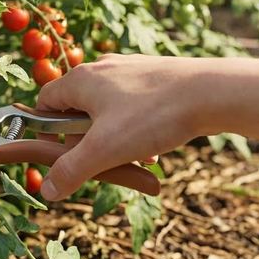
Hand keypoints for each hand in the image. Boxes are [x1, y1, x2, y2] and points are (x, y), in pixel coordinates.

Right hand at [35, 54, 202, 199]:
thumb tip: (47, 190)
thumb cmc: (153, 116)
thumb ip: (71, 170)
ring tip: (137, 158)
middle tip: (104, 162)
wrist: (213, 92)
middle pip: (79, 108)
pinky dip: (137, 127)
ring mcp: (129, 67)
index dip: (46, 129)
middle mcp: (101, 68)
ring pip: (109, 109)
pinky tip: (155, 145)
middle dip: (89, 141)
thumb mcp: (105, 150)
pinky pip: (133, 103)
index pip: (45, 102)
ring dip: (115, 137)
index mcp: (80, 80)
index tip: (58, 151)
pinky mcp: (154, 73)